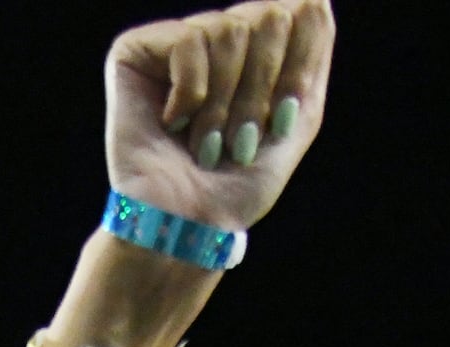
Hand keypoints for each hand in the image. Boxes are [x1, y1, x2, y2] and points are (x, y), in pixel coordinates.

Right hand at [103, 1, 335, 231]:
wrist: (190, 223)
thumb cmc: (241, 181)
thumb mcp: (300, 116)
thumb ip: (315, 50)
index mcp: (253, 49)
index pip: (299, 11)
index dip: (297, 70)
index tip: (281, 122)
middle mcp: (215, 36)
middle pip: (267, 16)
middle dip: (261, 90)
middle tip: (239, 141)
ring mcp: (174, 41)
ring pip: (228, 31)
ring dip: (225, 103)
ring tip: (206, 143)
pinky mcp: (134, 50)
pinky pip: (188, 41)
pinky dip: (192, 95)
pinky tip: (172, 123)